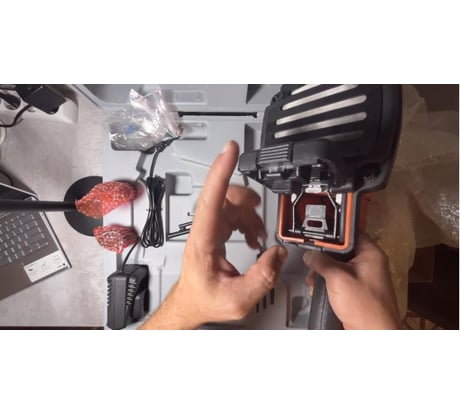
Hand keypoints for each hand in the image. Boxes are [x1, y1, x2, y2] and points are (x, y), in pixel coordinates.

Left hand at [140, 140, 287, 328]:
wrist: (192, 303)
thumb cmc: (205, 300)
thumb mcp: (238, 299)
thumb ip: (262, 277)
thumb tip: (278, 253)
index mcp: (203, 242)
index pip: (211, 199)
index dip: (221, 171)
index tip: (230, 151)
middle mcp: (204, 230)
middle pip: (225, 196)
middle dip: (246, 198)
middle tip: (260, 207)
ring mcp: (209, 228)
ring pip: (232, 204)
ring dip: (251, 215)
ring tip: (260, 235)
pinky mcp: (215, 231)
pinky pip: (234, 214)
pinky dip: (248, 221)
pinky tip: (254, 236)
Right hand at [303, 234, 400, 329]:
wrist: (373, 336)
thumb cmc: (364, 306)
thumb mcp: (337, 278)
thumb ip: (321, 262)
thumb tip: (310, 254)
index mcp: (371, 254)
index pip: (350, 234)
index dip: (332, 235)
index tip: (316, 237)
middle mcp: (369, 263)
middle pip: (341, 251)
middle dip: (323, 257)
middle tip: (312, 263)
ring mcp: (363, 278)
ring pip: (338, 266)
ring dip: (323, 271)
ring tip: (313, 279)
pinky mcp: (357, 291)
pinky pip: (339, 279)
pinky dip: (328, 282)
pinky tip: (319, 289)